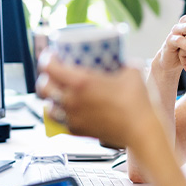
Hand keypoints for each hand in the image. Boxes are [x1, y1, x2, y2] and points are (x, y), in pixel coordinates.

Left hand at [37, 55, 160, 150]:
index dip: (46, 58)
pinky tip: (68, 111)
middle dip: (45, 77)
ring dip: (51, 98)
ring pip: (48, 106)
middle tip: (53, 73)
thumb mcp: (131, 71)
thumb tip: (120, 59)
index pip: (49, 67)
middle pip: (43, 87)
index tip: (52, 55)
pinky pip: (60, 122)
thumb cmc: (137, 103)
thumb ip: (122, 62)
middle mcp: (72, 100)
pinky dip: (61, 115)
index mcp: (80, 82)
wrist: (141, 130)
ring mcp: (73, 117)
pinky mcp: (79, 131)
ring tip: (58, 93)